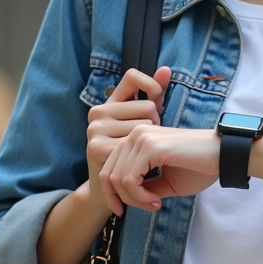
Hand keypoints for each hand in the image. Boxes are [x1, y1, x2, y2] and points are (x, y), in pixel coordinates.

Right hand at [85, 66, 172, 213]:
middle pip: (148, 106)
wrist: (107, 195)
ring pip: (146, 126)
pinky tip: (142, 171)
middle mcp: (98, 113)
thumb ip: (153, 95)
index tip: (159, 104)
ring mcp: (96, 130)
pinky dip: (146, 160)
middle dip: (157, 125)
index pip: (133, 76)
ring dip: (153, 145)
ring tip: (144, 158)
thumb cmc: (131, 156)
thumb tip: (166, 69)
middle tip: (149, 144)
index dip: (151, 86)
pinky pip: (135, 145)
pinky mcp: (98, 149)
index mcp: (108, 103)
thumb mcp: (141, 123)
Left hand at [101, 126, 220, 213]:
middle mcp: (135, 135)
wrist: (224, 156)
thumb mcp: (164, 182)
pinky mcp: (150, 147)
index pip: (109, 168)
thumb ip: (142, 188)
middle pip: (109, 174)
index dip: (112, 194)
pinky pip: (130, 179)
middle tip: (148, 208)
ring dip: (134, 199)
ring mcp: (142, 138)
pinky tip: (156, 201)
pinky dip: (139, 196)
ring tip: (155, 204)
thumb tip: (124, 200)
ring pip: (118, 178)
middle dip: (123, 199)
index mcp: (137, 140)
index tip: (124, 211)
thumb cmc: (199, 167)